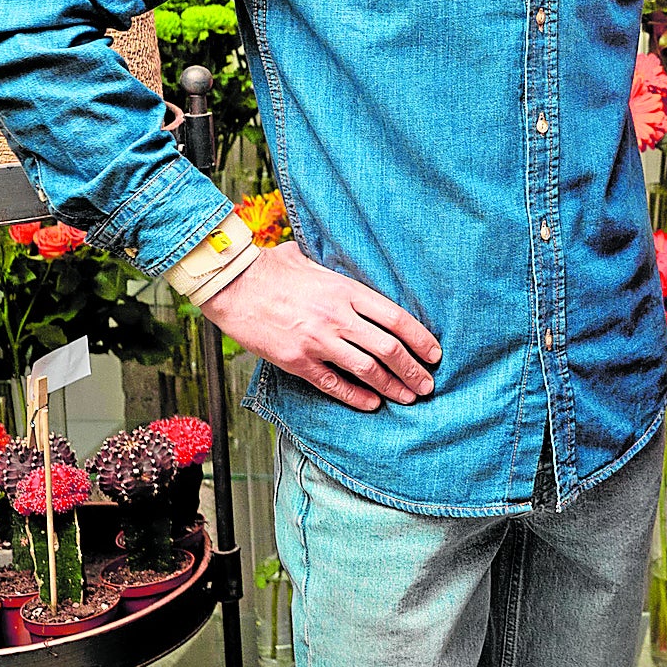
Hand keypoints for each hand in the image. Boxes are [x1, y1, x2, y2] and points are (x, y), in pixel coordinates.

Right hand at [200, 241, 440, 410]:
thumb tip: (359, 278)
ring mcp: (317, 341)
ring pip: (366, 369)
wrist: (232, 285)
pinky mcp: (296, 360)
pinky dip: (356, 396)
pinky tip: (372, 404)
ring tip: (408, 397)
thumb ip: (341, 276)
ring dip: (392, 387)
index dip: (421, 339)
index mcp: (347, 291)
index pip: (397, 319)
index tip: (434, 354)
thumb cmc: (273, 269)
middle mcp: (337, 317)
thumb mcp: (314, 262)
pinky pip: (333, 384)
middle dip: (413, 370)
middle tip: (428, 385)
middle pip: (389, 349)